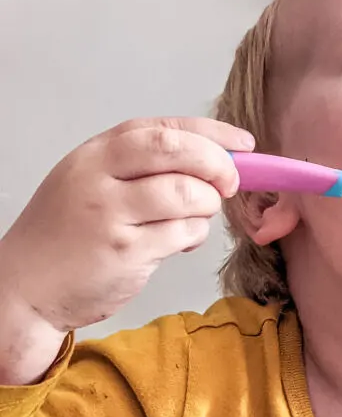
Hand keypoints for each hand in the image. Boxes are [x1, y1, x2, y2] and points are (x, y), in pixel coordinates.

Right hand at [0, 117, 252, 334]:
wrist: (24, 288)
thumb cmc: (65, 235)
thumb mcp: (90, 183)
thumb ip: (140, 167)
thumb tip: (213, 160)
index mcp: (95, 154)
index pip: (162, 128)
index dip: (211, 134)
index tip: (242, 145)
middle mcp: (100, 178)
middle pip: (176, 151)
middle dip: (218, 164)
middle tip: (231, 182)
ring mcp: (111, 216)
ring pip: (187, 195)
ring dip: (207, 206)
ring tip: (194, 217)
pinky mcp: (126, 253)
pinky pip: (183, 234)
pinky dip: (194, 235)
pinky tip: (179, 242)